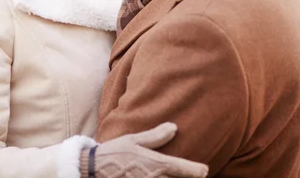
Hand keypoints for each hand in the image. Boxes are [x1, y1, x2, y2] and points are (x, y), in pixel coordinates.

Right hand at [80, 122, 207, 177]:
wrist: (94, 169)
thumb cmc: (114, 152)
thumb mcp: (133, 139)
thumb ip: (155, 136)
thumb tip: (174, 127)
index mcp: (155, 164)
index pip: (181, 168)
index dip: (196, 170)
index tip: (204, 170)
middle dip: (186, 176)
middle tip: (195, 173)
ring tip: (178, 175)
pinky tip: (162, 177)